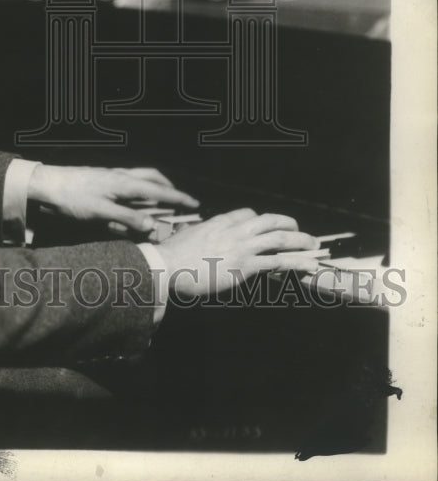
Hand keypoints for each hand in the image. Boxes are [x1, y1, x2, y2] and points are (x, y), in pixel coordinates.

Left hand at [27, 164, 198, 234]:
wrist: (48, 183)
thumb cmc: (72, 197)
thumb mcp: (101, 212)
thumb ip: (127, 219)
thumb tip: (153, 226)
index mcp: (124, 183)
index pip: (159, 191)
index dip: (178, 198)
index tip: (195, 203)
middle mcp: (121, 176)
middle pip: (153, 177)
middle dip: (169, 188)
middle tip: (181, 200)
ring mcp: (112, 175)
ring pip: (141, 177)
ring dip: (155, 187)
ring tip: (161, 200)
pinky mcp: (103, 178)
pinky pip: (129, 181)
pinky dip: (140, 188)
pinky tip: (135, 199)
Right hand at [155, 208, 320, 300]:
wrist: (167, 265)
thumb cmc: (173, 256)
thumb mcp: (188, 238)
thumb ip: (199, 236)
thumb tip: (196, 238)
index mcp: (219, 222)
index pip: (247, 214)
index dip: (261, 220)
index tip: (267, 227)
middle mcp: (233, 231)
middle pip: (268, 220)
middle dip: (288, 223)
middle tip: (299, 230)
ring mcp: (240, 247)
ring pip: (278, 238)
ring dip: (299, 240)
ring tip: (312, 244)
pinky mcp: (244, 266)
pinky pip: (276, 262)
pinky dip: (295, 262)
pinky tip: (307, 265)